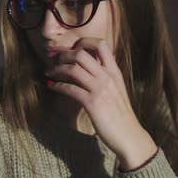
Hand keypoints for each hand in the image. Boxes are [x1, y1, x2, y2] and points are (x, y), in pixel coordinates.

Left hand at [45, 37, 157, 170]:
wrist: (128, 134)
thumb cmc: (120, 113)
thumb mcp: (116, 88)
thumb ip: (105, 76)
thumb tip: (87, 67)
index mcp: (114, 71)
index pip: (101, 44)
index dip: (84, 42)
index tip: (72, 48)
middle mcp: (107, 76)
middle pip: (82, 54)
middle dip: (64, 55)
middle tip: (56, 61)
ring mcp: (100, 89)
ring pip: (73, 69)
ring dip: (56, 69)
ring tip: (49, 73)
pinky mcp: (92, 103)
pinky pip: (70, 89)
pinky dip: (57, 86)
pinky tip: (52, 87)